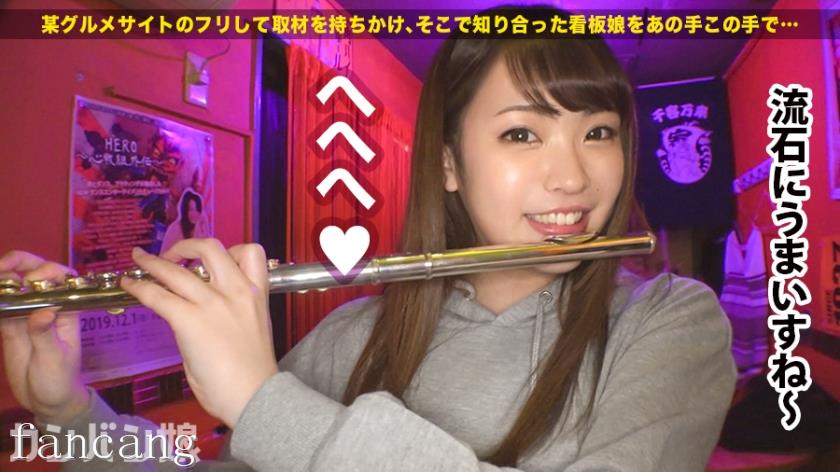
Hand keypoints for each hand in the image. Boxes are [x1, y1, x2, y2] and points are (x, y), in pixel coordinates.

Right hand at [0, 251, 89, 423]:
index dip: (47, 272)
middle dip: (19, 262)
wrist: (46, 400)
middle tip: (3, 267)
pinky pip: (0, 306)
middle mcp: (47, 305)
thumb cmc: (60, 379)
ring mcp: (26, 313)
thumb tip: (44, 312)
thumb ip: (46, 335)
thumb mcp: (55, 359)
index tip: (32, 280)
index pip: (61, 279)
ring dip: (3, 277)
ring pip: (13, 286)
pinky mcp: (9, 325)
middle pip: (34, 273)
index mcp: (67, 309)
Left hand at [120, 239, 277, 427]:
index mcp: (256, 294)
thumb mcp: (252, 330)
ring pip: (177, 269)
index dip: (229, 250)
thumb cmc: (254, 374)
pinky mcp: (189, 320)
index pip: (250, 253)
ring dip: (153, 262)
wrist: (255, 395)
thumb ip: (230, 314)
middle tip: (173, 255)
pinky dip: (139, 287)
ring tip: (139, 259)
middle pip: (211, 247)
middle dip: (187, 245)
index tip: (213, 260)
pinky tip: (129, 285)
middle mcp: (236, 291)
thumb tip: (201, 316)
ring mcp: (212, 303)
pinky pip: (158, 296)